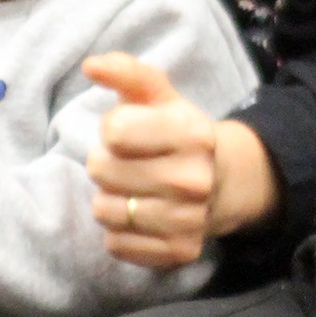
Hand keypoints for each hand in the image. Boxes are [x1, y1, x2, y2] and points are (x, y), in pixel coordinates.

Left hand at [83, 53, 281, 268]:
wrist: (224, 184)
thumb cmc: (177, 134)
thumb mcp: (158, 96)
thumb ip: (126, 72)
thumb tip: (91, 65)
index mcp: (192, 133)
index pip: (114, 131)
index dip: (111, 128)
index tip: (127, 133)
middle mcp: (194, 179)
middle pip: (102, 171)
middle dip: (104, 163)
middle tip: (126, 163)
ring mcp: (189, 220)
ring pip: (104, 210)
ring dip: (108, 198)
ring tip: (130, 189)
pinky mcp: (180, 251)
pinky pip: (115, 244)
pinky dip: (118, 231)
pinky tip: (137, 216)